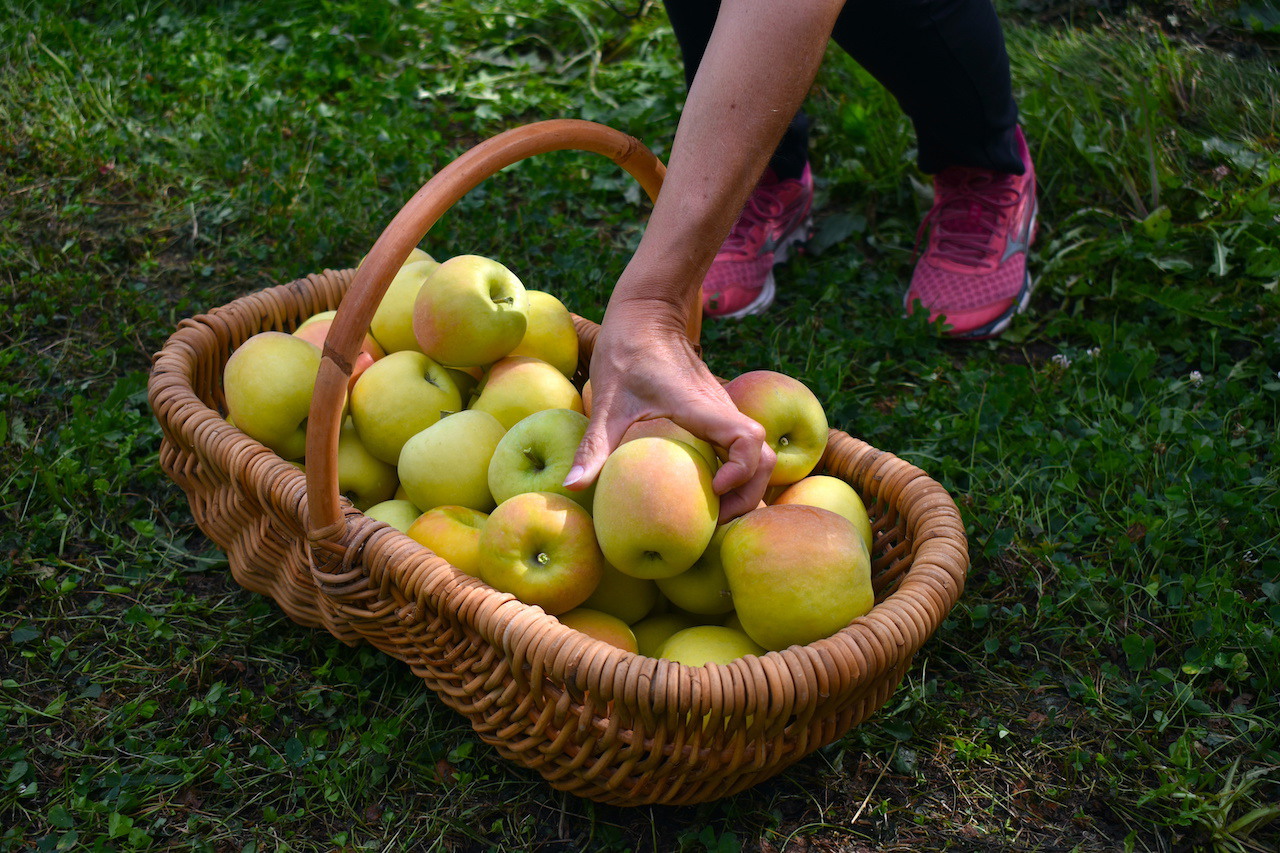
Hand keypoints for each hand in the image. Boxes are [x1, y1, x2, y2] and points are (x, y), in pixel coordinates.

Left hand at [563, 301, 774, 521]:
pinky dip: (737, 472)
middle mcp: (721, 409)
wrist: (648, 313)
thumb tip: (571, 487)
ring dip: (747, 485)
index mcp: (700, 406)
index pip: (748, 439)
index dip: (741, 470)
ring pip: (760, 453)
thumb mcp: (606, 401)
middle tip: (716, 519)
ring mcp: (723, 410)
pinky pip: (743, 447)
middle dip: (749, 494)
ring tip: (715, 510)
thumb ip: (593, 446)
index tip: (713, 488)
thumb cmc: (626, 352)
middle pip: (764, 458)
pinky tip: (707, 488)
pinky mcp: (718, 412)